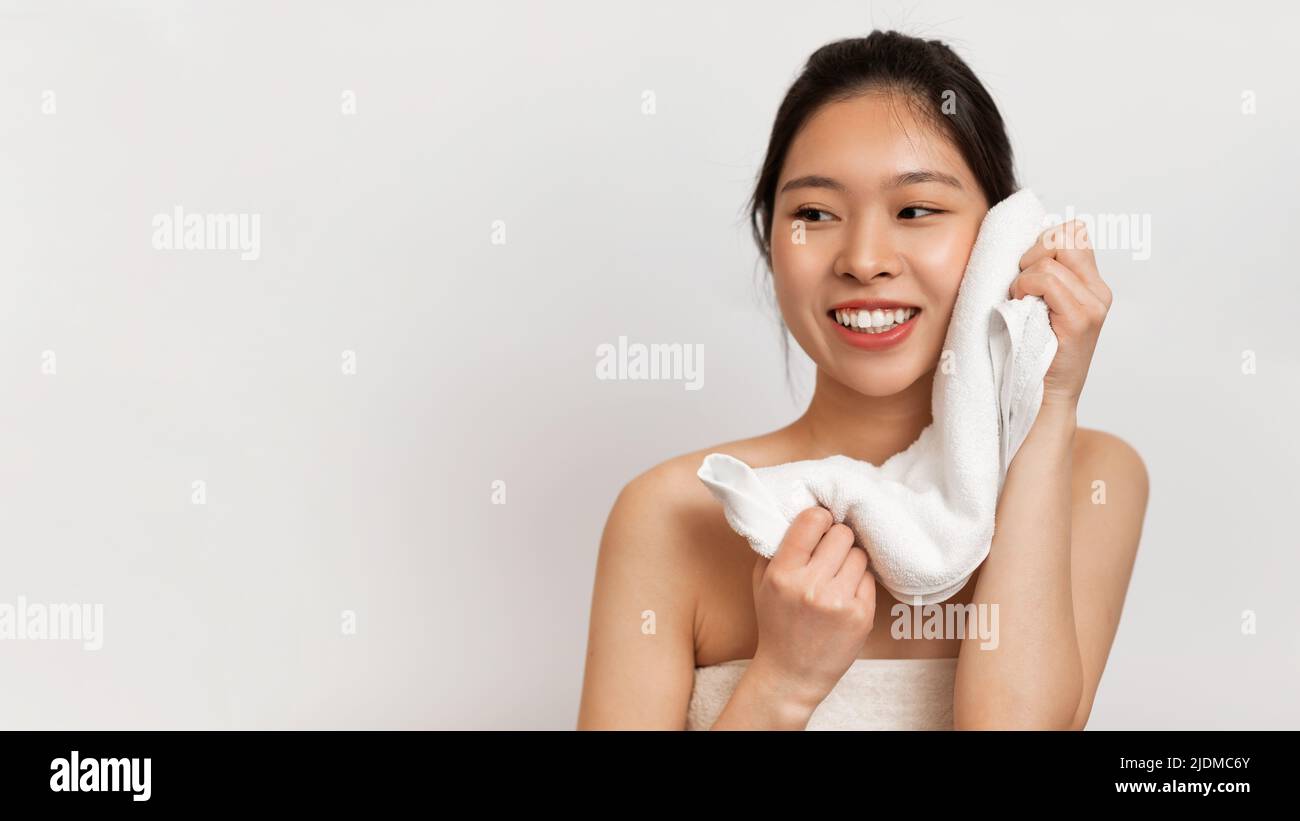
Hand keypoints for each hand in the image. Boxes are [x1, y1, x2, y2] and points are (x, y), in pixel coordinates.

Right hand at [749, 507, 875, 711]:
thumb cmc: (776, 622)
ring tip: (837, 576)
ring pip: (859, 555)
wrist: (791, 673)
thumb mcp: (762, 582)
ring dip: (850, 560)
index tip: (821, 523)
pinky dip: (859, 582)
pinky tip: (845, 595)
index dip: (820, 518)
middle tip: (831, 551)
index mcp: (782, 574)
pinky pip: (869, 579)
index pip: (811, 522)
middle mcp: (810, 586)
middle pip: (842, 534)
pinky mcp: (861, 616)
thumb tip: (798, 510)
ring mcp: (838, 602)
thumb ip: (776, 546)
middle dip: (838, 539)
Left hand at [1011, 219, 1112, 406]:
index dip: (1043, 241)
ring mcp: (1093, 306)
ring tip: (1022, 301)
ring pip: (1050, 257)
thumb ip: (1044, 274)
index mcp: (1092, 284)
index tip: (1028, 269)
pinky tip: (1022, 307)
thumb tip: (1027, 241)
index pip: (1073, 231)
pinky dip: (1025, 287)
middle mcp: (1099, 292)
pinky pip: (1046, 279)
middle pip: (1065, 235)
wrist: (1043, 397)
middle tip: (1022, 284)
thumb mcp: (1040, 305)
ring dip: (1024, 276)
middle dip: (1033, 252)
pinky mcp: (1080, 320)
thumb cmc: (1032, 351)